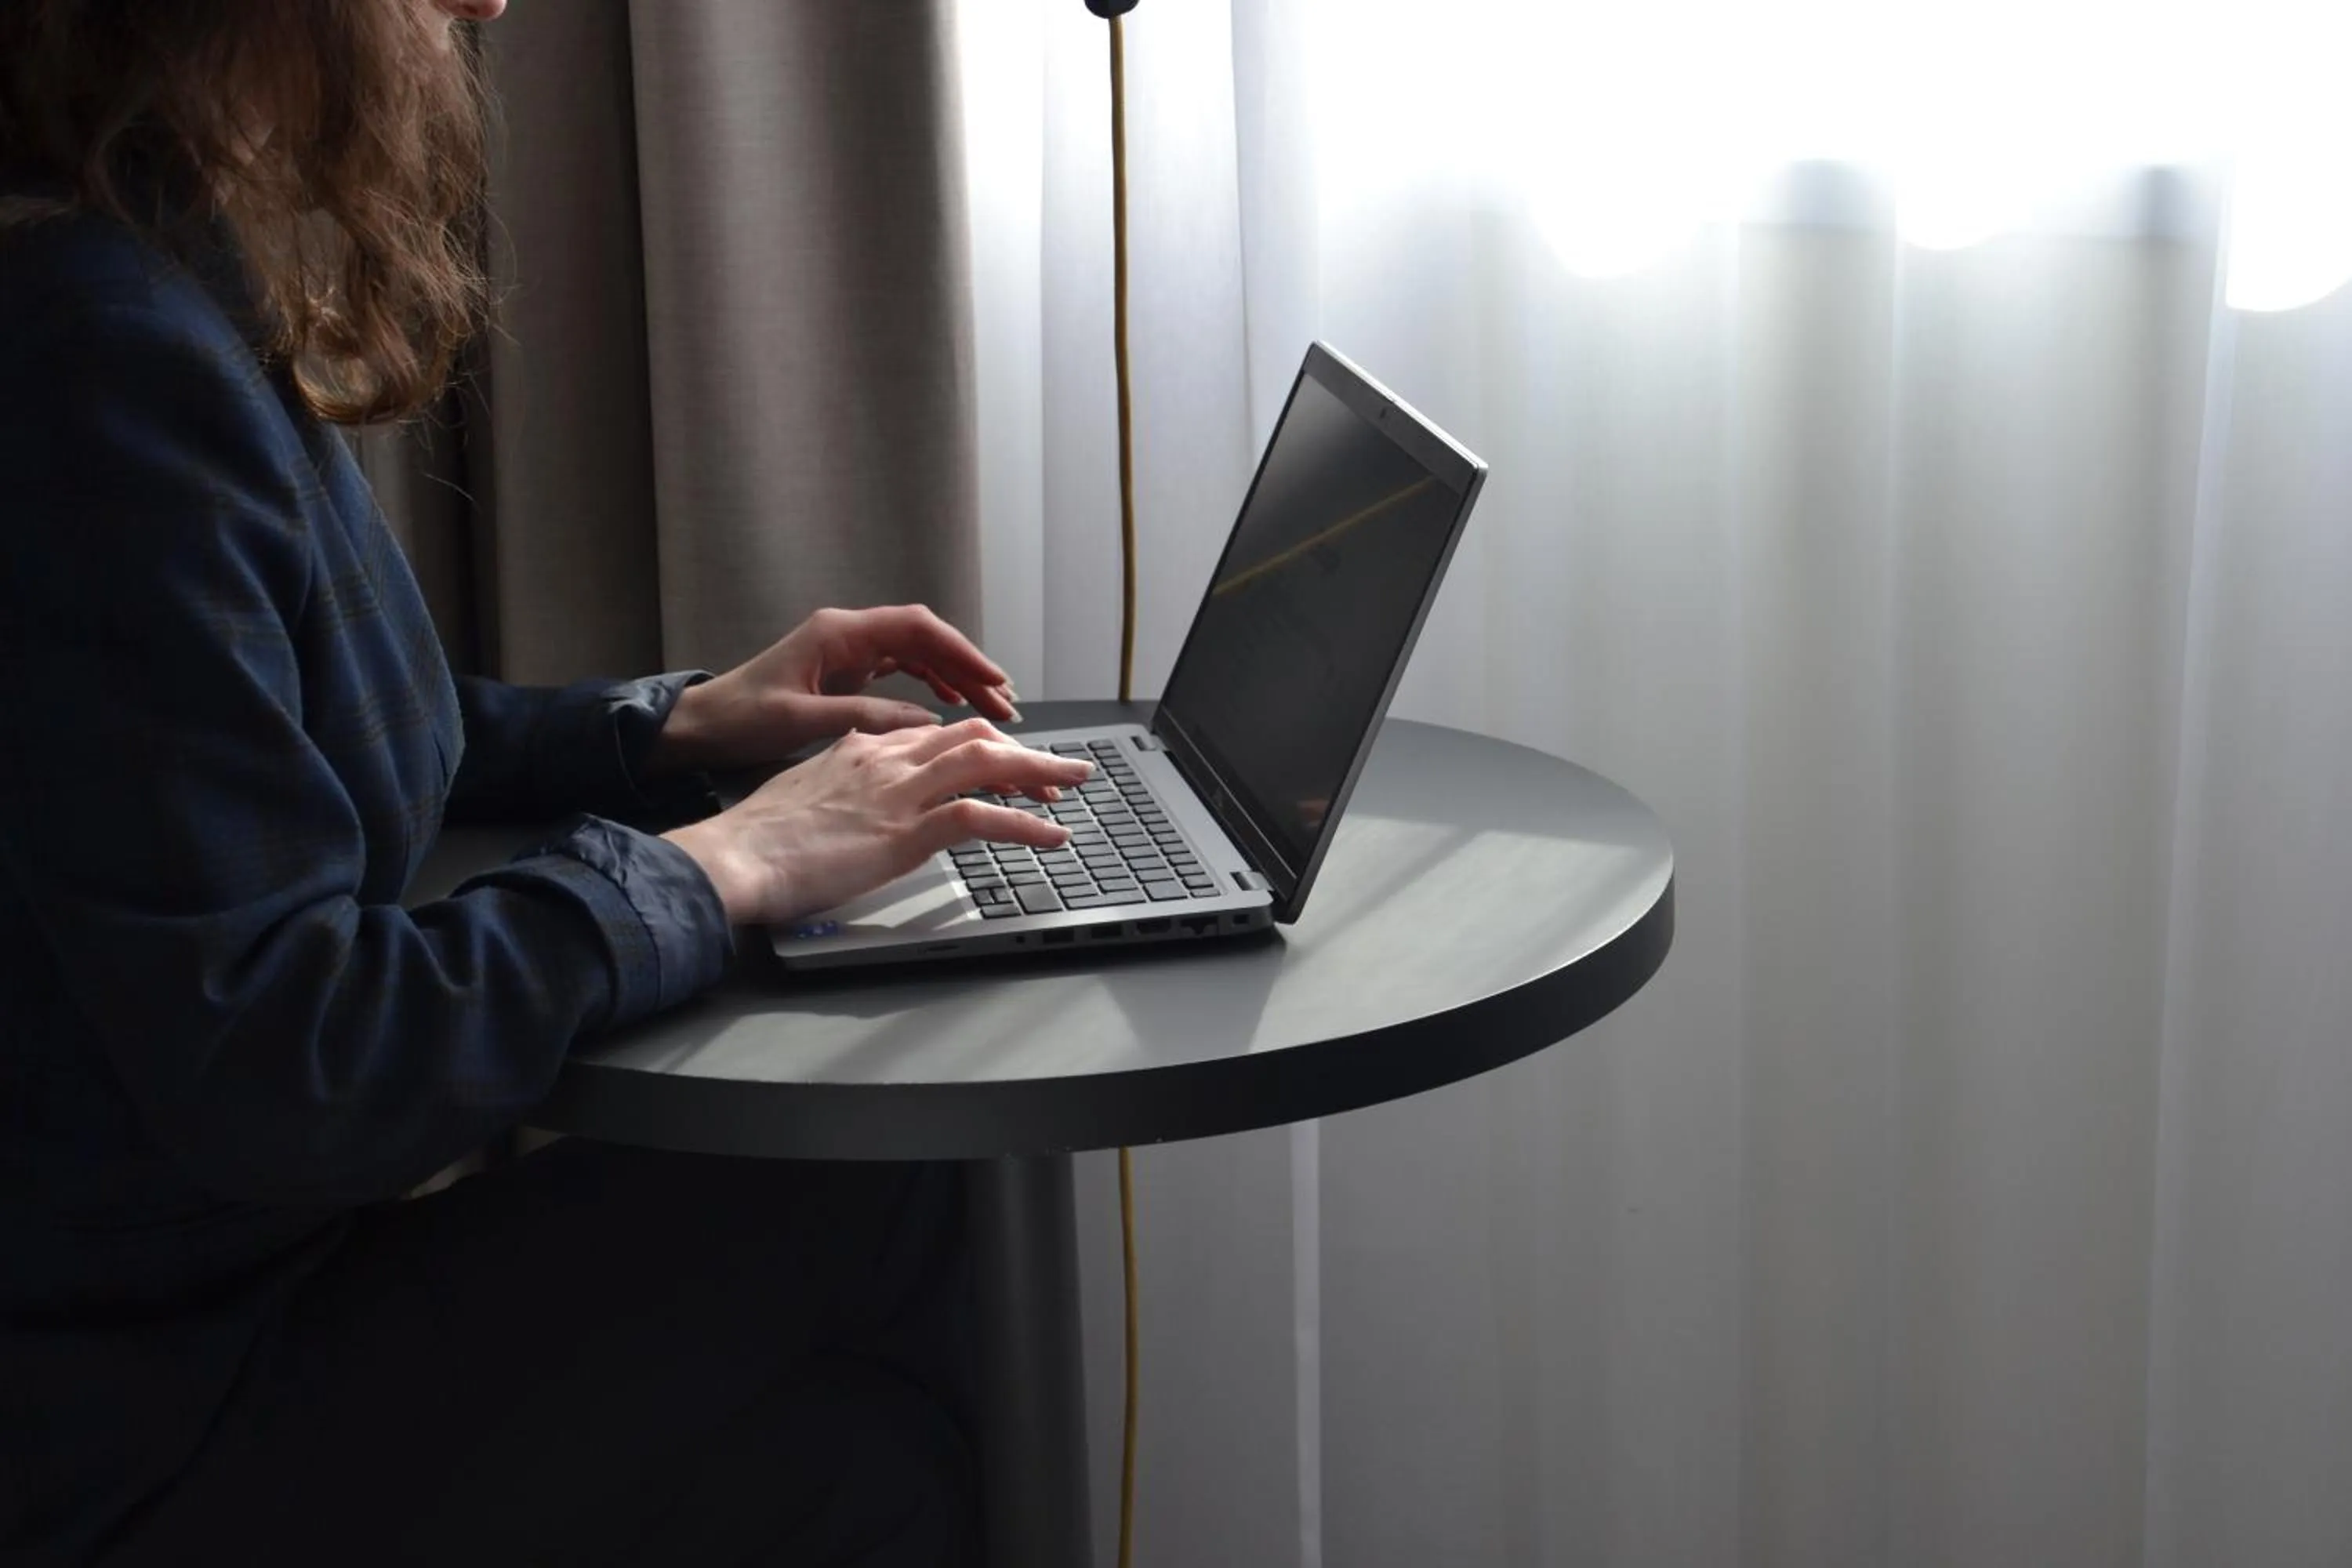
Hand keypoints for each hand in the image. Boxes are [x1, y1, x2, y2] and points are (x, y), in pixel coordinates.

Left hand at [646, 605, 1021, 774]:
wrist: (701, 726)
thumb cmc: (738, 719)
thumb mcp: (800, 721)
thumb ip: (864, 718)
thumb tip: (926, 724)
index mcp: (838, 633)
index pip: (917, 630)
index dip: (961, 653)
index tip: (994, 680)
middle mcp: (848, 634)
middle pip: (926, 639)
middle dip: (970, 668)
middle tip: (1005, 703)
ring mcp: (848, 651)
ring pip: (918, 654)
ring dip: (956, 678)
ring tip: (991, 708)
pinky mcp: (846, 671)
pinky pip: (901, 669)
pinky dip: (931, 684)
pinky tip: (950, 704)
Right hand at [661, 718, 1093, 925]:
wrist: (735, 857)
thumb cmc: (759, 841)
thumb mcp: (806, 797)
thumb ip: (841, 790)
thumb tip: (861, 807)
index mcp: (862, 748)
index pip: (937, 734)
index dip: (980, 745)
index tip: (1006, 759)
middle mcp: (888, 759)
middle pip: (972, 738)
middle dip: (1023, 748)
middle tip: (1060, 764)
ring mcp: (901, 792)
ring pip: (988, 763)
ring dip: (1041, 771)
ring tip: (1076, 781)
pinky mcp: (907, 830)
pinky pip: (983, 816)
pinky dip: (1027, 824)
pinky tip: (1052, 835)